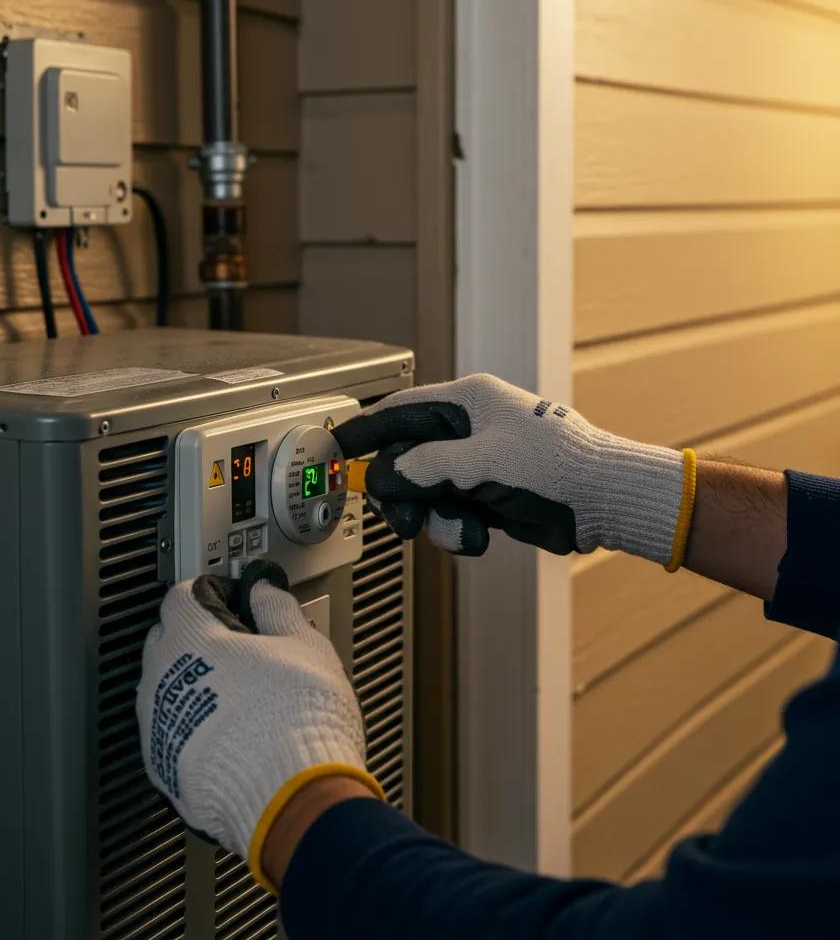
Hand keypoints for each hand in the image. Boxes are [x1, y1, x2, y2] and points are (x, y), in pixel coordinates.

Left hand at [136, 561, 382, 891]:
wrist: (291, 799)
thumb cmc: (298, 720)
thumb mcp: (304, 645)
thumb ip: (277, 608)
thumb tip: (264, 589)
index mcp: (190, 639)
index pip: (181, 596)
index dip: (210, 592)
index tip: (231, 599)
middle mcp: (162, 680)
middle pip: (165, 638)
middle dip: (194, 633)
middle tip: (235, 643)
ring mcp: (158, 727)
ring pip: (164, 688)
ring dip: (191, 682)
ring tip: (235, 692)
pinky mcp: (164, 769)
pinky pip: (170, 731)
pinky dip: (192, 725)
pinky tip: (226, 732)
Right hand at [334, 374, 689, 564]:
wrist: (604, 502)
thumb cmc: (554, 466)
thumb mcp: (478, 463)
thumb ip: (422, 467)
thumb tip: (384, 475)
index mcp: (466, 403)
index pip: (398, 411)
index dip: (365, 431)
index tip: (336, 450)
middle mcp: (468, 431)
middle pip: (406, 460)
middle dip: (403, 493)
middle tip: (403, 518)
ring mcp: (477, 464)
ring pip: (425, 492)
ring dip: (435, 518)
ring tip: (461, 529)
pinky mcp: (487, 496)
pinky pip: (449, 513)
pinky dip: (457, 530)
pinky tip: (478, 536)